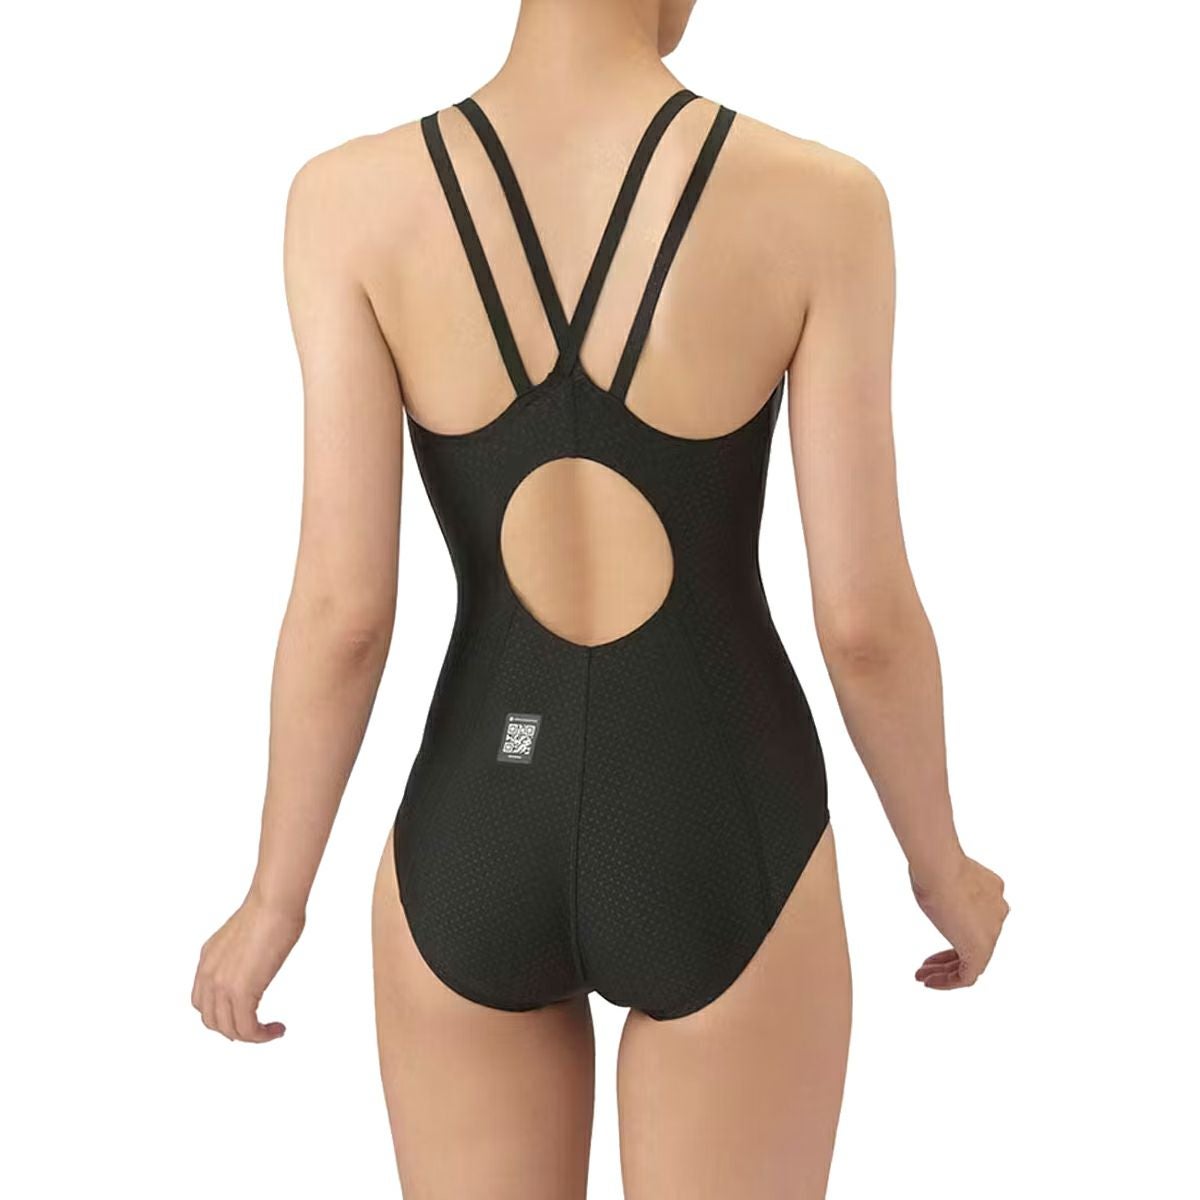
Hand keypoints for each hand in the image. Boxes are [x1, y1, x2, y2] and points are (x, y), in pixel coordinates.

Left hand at [191, 894, 304, 1041]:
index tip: (243, 1016)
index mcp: (208, 960)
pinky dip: (262, 1035)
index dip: (221, 1015)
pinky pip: (247, 1029)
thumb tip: (258, 962)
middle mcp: (209, 975)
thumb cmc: (271, 909)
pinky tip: (277, 1029)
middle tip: (258, 1028)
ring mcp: (222, 985)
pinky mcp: (241, 992)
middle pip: (212, 1020)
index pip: (202, 1002)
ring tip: (271, 1030)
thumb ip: (243, 955)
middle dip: (235, 1029)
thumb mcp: (245, 937)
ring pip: (230, 1030)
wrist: (274, 903)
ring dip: (251, 1036)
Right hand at [910, 855, 1008, 989]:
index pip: (976, 916)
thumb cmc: (934, 866)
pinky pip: (967, 975)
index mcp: (992, 890)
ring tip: (922, 976)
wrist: (940, 869)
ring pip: (971, 960)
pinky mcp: (982, 950)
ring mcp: (992, 931)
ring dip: (945, 970)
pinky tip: (929, 982)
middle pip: (973, 939)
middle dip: (948, 954)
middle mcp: (997, 912)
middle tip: (926, 964)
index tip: (934, 928)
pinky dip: (948, 981)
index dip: (953, 925)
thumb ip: (942, 883)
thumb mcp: (939, 873)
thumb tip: (930, 879)